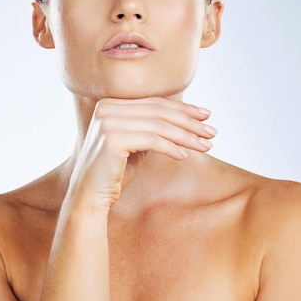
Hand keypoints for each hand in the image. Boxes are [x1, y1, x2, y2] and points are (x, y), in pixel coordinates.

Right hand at [68, 97, 216, 207]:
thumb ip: (152, 128)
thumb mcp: (136, 144)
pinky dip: (172, 147)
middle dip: (189, 121)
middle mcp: (106, 108)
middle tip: (212, 131)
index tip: (205, 116)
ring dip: (186, 136)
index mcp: (110, 104)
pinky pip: (151, 140)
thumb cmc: (114, 173)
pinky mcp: (112, 139)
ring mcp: (107, 122)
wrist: (89, 196)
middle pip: (158, 111)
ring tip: (206, 145)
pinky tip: (185, 156)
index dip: (182, 108)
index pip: (154, 103)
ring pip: (158, 125)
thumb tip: (186, 119)